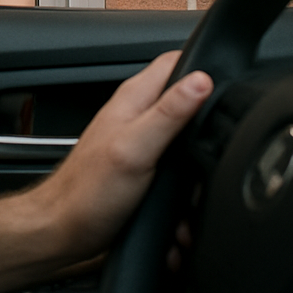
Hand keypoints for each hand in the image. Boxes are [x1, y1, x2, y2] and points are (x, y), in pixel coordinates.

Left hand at [30, 51, 212, 267]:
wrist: (65, 230)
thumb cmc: (88, 191)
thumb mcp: (134, 148)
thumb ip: (168, 113)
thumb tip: (201, 81)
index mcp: (134, 99)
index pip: (175, 62)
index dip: (203, 67)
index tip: (227, 90)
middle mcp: (137, 115)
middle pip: (188, 102)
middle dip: (209, 128)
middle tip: (213, 154)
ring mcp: (140, 142)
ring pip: (187, 143)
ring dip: (198, 171)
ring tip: (192, 194)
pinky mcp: (143, 169)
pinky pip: (177, 172)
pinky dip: (184, 191)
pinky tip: (182, 212)